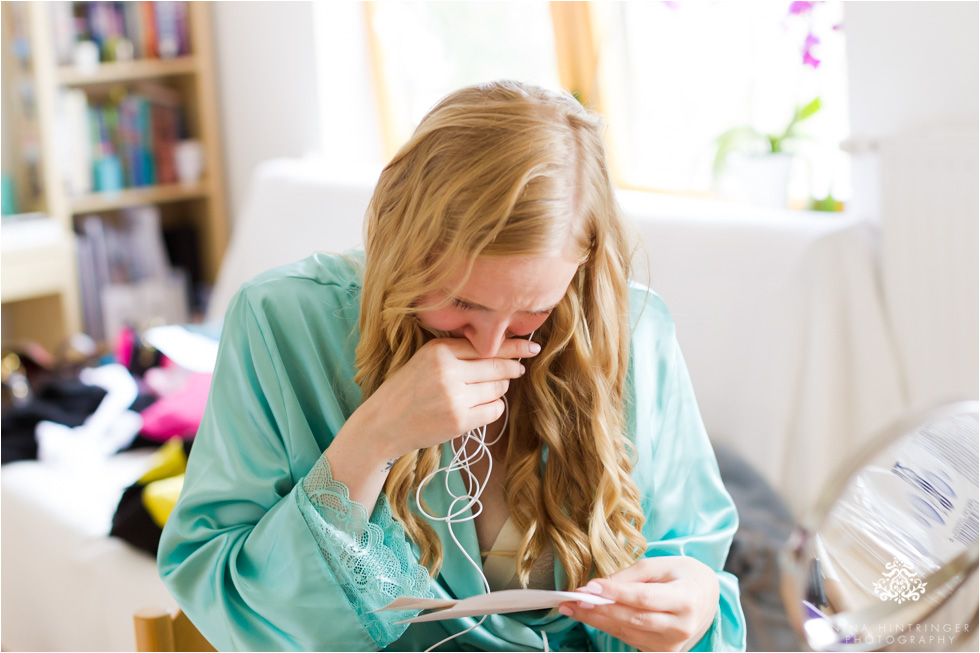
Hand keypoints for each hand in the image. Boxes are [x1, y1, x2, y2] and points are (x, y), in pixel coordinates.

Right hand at [353, 337, 538, 458]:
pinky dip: (493, 408)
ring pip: (498, 388)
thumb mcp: (426, 360)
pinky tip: (481, 407)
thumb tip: (503, 350)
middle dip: (512, 368)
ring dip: (500, 389)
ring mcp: (453, 397)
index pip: (487, 345)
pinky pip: (494, 410)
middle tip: (518, 369)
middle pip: (497, 366)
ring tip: (487, 389)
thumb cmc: (407, 390)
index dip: (514, 346)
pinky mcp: (459, 421)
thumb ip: (458, 352)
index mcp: (439, 350)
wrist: (383, 423)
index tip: (531, 347)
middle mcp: (447, 371)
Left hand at [558, 556, 719, 651]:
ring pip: (627, 632)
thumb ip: (630, 576)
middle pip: (632, 619)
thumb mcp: (660, 565)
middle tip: (572, 600)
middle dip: (599, 609)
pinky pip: (629, 638)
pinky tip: (590, 616)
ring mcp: (671, 644)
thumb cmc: (682, 575)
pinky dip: (607, 626)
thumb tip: (599, 587)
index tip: (589, 587)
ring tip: (572, 607)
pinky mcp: (661, 651)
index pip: (644, 598)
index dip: (616, 594)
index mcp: (686, 600)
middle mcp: (681, 627)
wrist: (705, 597)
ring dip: (596, 619)